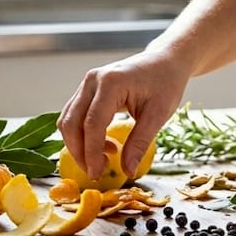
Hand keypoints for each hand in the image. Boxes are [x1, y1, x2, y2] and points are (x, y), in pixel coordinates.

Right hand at [58, 49, 189, 180]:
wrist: (166, 61)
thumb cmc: (166, 83)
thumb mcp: (159, 114)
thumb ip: (140, 142)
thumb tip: (127, 171)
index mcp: (111, 83)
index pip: (92, 124)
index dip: (91, 153)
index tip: (97, 174)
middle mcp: (93, 80)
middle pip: (72, 122)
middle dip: (79, 152)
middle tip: (96, 172)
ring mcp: (88, 83)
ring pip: (69, 120)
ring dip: (79, 145)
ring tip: (106, 159)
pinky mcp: (88, 89)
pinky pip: (76, 115)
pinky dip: (83, 134)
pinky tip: (105, 145)